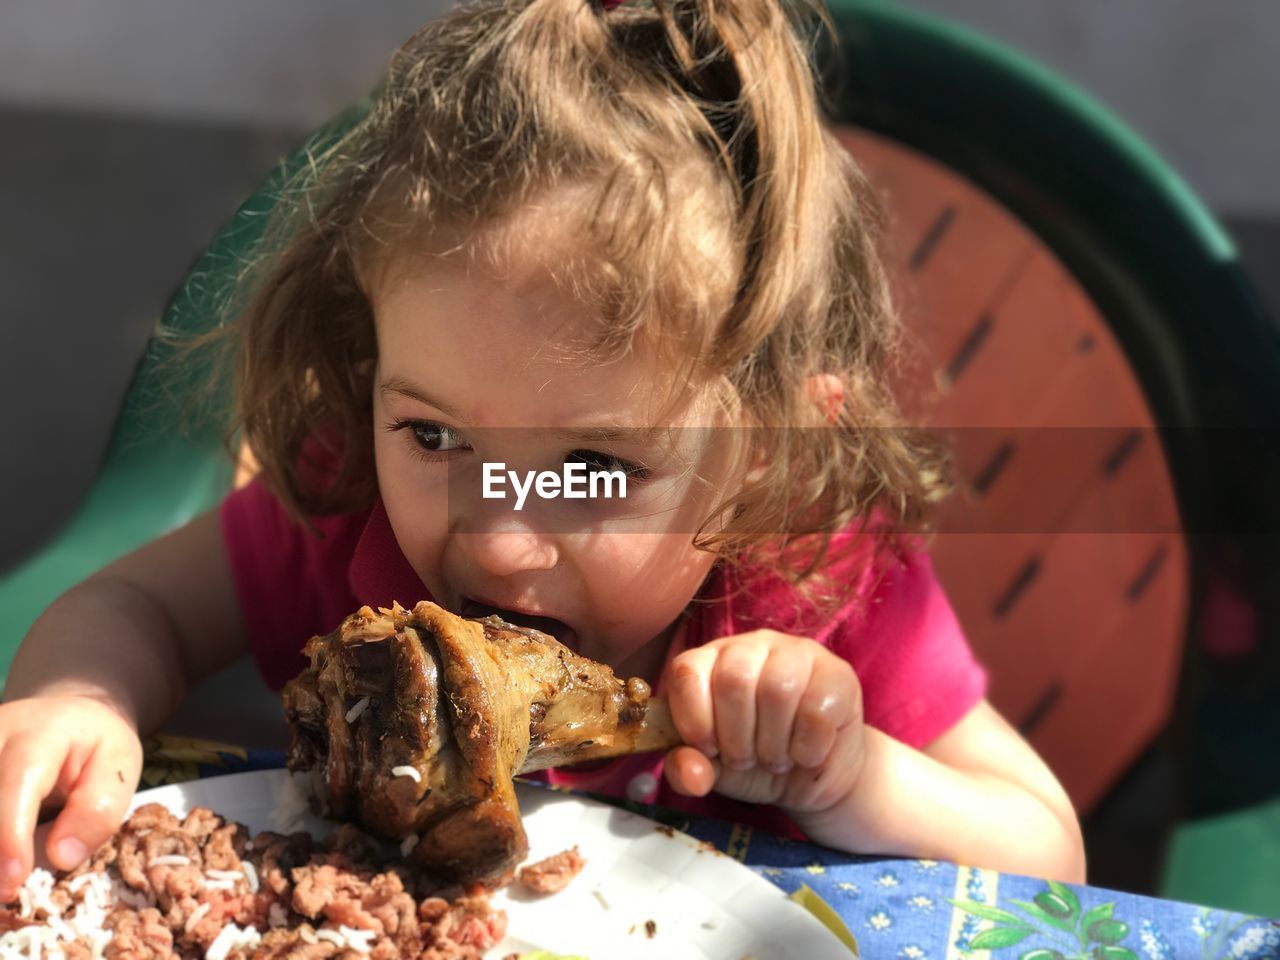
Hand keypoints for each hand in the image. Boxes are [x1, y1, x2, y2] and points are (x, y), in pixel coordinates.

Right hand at [0, 695, 141, 900]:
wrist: (71, 715)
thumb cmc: (97, 746)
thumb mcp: (119, 770)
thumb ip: (98, 810)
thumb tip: (62, 857)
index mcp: (40, 733)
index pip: (16, 781)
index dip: (9, 834)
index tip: (13, 879)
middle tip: (6, 889)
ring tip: (4, 876)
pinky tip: (1, 857)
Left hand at [661, 630, 865, 815]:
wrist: (813, 775)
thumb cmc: (755, 760)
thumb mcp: (714, 770)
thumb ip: (687, 770)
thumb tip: (689, 773)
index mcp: (712, 658)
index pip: (687, 671)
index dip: (694, 719)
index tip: (710, 749)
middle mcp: (753, 645)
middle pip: (734, 679)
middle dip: (736, 737)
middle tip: (747, 759)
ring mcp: (798, 653)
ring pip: (777, 690)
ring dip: (773, 744)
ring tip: (776, 758)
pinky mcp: (838, 674)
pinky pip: (817, 710)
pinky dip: (807, 748)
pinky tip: (806, 754)